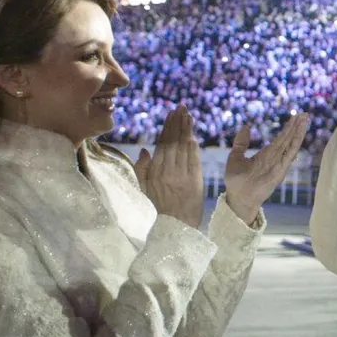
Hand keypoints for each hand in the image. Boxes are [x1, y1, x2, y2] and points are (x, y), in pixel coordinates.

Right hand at [135, 106, 204, 228]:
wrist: (175, 227)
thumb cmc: (158, 208)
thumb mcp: (144, 189)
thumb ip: (142, 169)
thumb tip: (145, 149)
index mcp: (155, 172)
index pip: (162, 144)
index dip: (167, 128)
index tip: (171, 115)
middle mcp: (168, 171)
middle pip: (174, 142)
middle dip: (178, 123)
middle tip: (181, 108)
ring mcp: (182, 176)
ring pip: (184, 147)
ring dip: (187, 129)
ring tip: (188, 115)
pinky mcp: (194, 181)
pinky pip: (193, 159)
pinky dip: (193, 146)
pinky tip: (194, 134)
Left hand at [223, 114, 310, 222]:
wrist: (238, 197)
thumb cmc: (236, 181)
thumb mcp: (235, 157)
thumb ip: (241, 143)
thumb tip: (247, 127)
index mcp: (265, 155)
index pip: (279, 139)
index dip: (287, 128)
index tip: (294, 117)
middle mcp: (274, 158)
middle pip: (288, 139)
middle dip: (296, 126)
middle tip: (304, 113)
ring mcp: (278, 164)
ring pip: (290, 144)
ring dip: (298, 132)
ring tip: (305, 119)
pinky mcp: (280, 170)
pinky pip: (289, 154)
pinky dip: (295, 143)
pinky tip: (300, 134)